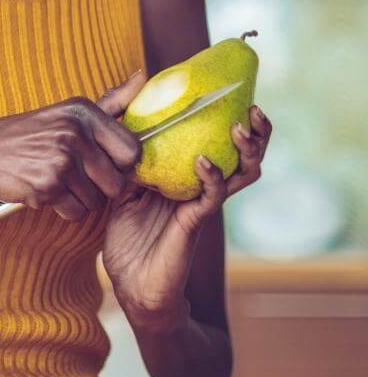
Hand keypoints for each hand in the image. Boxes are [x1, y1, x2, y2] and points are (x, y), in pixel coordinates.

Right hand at [0, 77, 142, 221]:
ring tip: (54, 180)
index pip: (132, 151)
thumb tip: (144, 75)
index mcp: (83, 111)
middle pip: (116, 181)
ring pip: (97, 200)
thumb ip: (112, 101)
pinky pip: (76, 212)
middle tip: (71, 174)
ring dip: (78, 198)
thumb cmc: (27, 137)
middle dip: (98, 187)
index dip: (118, 165)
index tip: (99, 163)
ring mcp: (61, 158)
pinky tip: (44, 191)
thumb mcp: (67, 114)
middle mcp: (74, 131)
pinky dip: (62, 209)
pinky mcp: (48, 184)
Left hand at [99, 78, 272, 328]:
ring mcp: (201, 205)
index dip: (230, 120)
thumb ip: (125, 158)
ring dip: (245, 150)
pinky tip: (203, 163)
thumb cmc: (128, 238)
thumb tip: (122, 121)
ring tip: (242, 128)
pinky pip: (211, 197)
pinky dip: (211, 177)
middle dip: (255, 132)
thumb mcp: (121, 187)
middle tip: (253, 108)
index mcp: (187, 177)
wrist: (130, 285)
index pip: (218, 143)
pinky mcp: (193, 223)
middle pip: (242, 156)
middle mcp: (201, 188)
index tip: (231, 91)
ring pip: (239, 174)